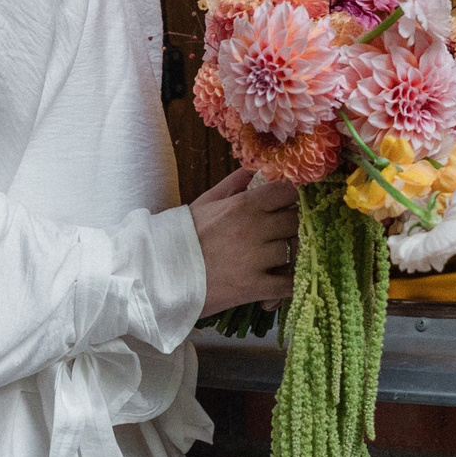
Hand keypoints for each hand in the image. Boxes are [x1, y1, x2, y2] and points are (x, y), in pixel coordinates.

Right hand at [189, 165, 298, 313]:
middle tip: (284, 237)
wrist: (159, 276)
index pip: (287, 192)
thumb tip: (253, 169)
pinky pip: (289, 284)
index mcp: (243, 204)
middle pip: (296, 222)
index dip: (291, 199)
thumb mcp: (204, 203)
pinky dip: (290, 285)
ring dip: (292, 257)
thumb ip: (232, 185)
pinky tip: (282, 285)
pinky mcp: (255, 287)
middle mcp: (254, 228)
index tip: (286, 207)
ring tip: (280, 262)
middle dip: (293, 228)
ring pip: (296, 252)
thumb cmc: (180, 238)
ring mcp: (256, 258)